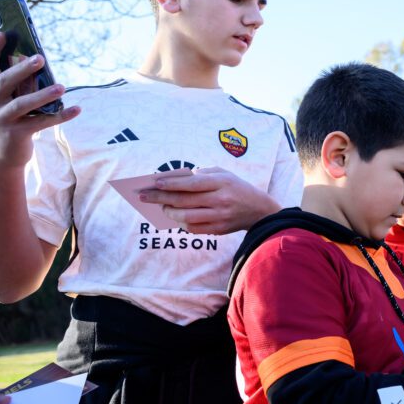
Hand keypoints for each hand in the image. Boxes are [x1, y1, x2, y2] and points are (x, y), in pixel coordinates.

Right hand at [0, 33, 79, 168]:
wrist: (4, 158)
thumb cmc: (12, 123)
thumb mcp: (11, 103)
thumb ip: (21, 87)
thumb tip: (39, 65)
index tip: (3, 34)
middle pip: (4, 81)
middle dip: (22, 68)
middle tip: (40, 58)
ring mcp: (2, 120)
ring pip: (22, 103)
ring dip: (43, 94)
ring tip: (62, 87)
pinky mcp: (16, 134)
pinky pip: (41, 122)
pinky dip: (60, 115)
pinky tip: (77, 109)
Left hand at [138, 166, 280, 233]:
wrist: (259, 210)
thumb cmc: (236, 187)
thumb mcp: (223, 174)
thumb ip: (201, 174)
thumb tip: (173, 181)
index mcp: (222, 182)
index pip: (191, 184)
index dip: (171, 183)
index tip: (154, 183)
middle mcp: (220, 200)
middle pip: (184, 200)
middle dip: (161, 198)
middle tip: (144, 196)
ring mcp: (220, 217)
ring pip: (186, 217)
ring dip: (169, 212)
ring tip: (161, 207)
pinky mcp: (219, 230)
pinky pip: (193, 228)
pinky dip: (181, 223)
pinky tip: (175, 217)